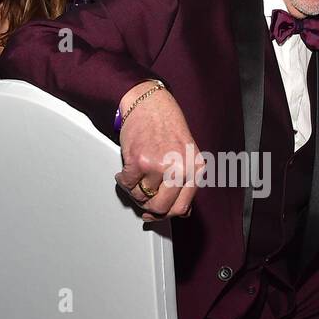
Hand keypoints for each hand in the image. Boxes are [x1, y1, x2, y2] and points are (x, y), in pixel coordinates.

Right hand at [115, 82, 202, 220]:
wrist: (151, 104)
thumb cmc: (168, 126)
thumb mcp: (187, 155)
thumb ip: (186, 183)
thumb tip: (181, 212)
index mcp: (195, 169)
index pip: (181, 207)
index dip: (166, 214)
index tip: (157, 214)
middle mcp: (179, 168)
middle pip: (160, 207)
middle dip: (148, 207)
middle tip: (142, 197)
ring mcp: (159, 165)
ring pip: (141, 196)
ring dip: (134, 191)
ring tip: (135, 178)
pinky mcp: (139, 161)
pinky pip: (128, 184)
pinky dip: (123, 181)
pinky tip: (125, 172)